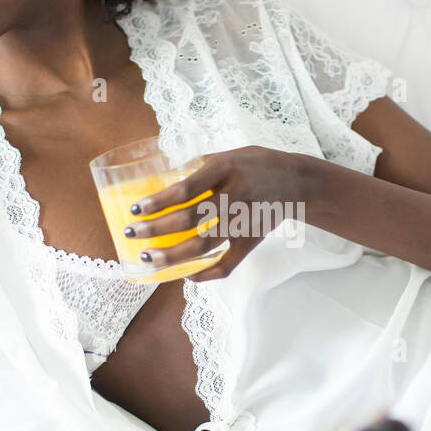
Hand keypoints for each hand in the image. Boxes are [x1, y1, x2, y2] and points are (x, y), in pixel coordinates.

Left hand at [123, 146, 312, 280]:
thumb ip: (199, 166)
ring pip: (205, 244)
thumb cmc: (256, 163)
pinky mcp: (253, 240)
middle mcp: (235, 194)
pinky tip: (186, 277)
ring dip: (174, 255)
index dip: (158, 201)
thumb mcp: (229, 154)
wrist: (298, 180)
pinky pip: (229, 264)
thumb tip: (163, 179)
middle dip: (157, 229)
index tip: (135, 209)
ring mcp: (245, 220)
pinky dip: (207, 274)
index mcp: (226, 168)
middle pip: (190, 218)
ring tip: (149, 259)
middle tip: (132, 234)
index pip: (186, 188)